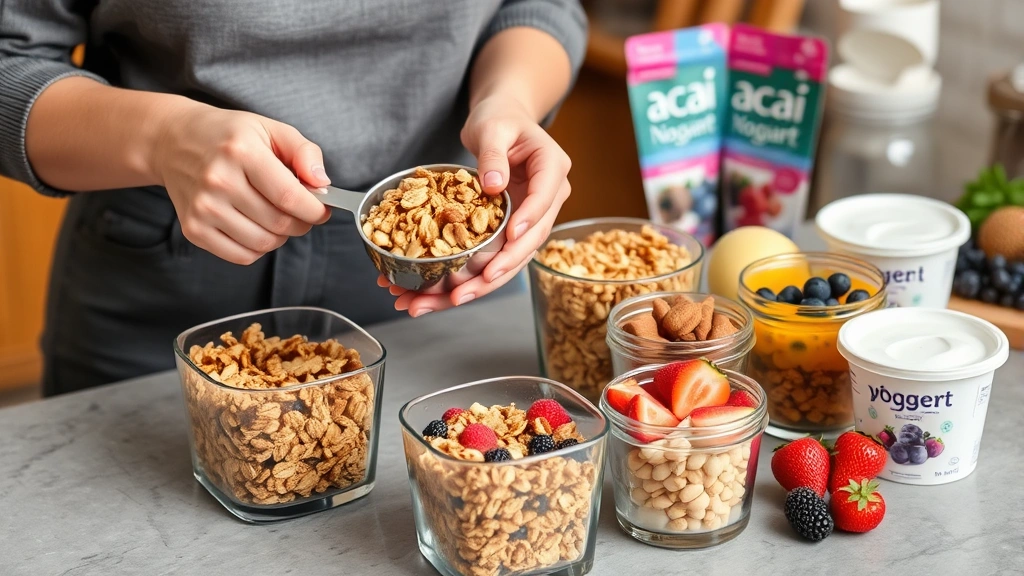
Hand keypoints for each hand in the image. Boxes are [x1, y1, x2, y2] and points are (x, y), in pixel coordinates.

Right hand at [153, 103, 331, 264]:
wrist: (173, 142)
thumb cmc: (229, 136)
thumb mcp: (270, 129)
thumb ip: (304, 152)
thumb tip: (322, 184)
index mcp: (241, 152)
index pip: (290, 197)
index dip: (315, 210)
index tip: (322, 209)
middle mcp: (218, 181)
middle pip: (279, 223)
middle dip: (301, 223)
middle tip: (302, 213)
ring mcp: (203, 208)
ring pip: (263, 243)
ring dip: (281, 236)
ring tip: (277, 216)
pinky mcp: (193, 229)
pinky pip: (241, 256)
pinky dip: (258, 248)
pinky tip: (256, 227)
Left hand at [382, 95, 570, 315]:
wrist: (501, 122)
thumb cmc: (500, 118)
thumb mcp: (493, 126)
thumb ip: (493, 153)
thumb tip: (494, 185)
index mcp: (552, 170)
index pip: (544, 199)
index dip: (527, 222)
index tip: (509, 240)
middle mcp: (546, 200)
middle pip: (527, 241)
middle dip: (498, 270)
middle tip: (470, 289)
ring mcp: (529, 219)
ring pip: (509, 260)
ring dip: (478, 286)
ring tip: (444, 302)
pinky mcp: (509, 231)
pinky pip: (492, 258)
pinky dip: (467, 278)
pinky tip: (439, 295)